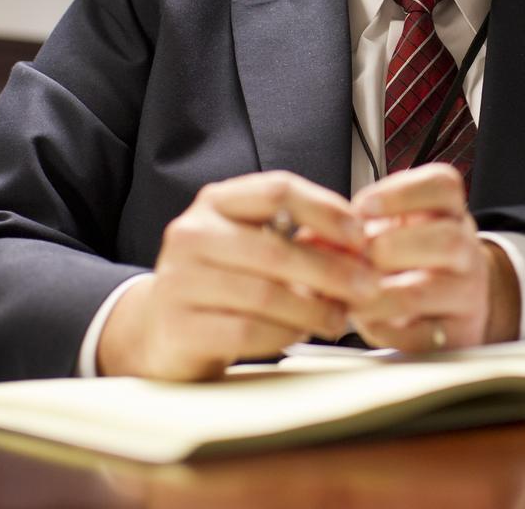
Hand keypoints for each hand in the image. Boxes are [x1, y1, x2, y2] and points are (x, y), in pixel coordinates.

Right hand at [97, 171, 377, 380]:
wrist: (157, 328)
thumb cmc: (219, 282)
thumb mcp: (250, 244)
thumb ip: (298, 238)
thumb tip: (360, 246)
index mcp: (216, 202)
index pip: (276, 189)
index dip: (325, 209)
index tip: (359, 235)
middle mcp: (192, 233)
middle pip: (276, 248)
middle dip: (332, 271)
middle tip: (367, 288)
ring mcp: (179, 280)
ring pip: (264, 294)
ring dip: (313, 309)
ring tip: (338, 318)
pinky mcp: (178, 326)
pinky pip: (246, 331)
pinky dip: (283, 335)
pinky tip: (299, 335)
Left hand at [349, 163, 519, 350]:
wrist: (453, 299)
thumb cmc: (412, 256)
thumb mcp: (390, 228)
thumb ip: (354, 227)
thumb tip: (310, 237)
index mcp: (449, 211)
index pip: (443, 186)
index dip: (401, 194)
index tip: (363, 207)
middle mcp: (466, 248)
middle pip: (447, 239)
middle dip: (390, 247)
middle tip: (357, 256)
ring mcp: (466, 293)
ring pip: (426, 290)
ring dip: (378, 292)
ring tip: (352, 293)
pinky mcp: (457, 334)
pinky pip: (422, 335)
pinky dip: (386, 330)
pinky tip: (368, 320)